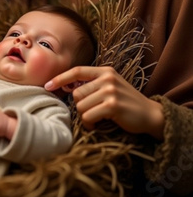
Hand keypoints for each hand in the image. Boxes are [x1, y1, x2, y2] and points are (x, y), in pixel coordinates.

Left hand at [45, 66, 163, 139]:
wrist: (150, 115)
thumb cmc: (125, 102)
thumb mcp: (109, 87)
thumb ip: (91, 84)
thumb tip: (65, 88)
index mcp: (104, 71)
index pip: (76, 71)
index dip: (60, 78)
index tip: (47, 85)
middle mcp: (107, 78)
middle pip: (76, 93)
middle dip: (80, 106)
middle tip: (92, 112)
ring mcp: (110, 91)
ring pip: (81, 106)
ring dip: (85, 116)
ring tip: (96, 118)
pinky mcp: (112, 105)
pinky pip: (88, 116)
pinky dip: (89, 124)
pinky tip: (97, 124)